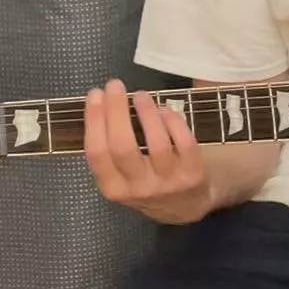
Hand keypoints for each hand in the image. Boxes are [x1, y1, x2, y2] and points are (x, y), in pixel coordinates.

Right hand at [83, 78, 210, 222]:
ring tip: (141, 95)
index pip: (97, 154)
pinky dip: (173, 121)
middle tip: (114, 85)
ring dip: (147, 113)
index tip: (95, 94)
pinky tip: (165, 109)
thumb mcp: (122, 175)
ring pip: (157, 144)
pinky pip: (184, 143)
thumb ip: (111, 148)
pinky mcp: (193, 175)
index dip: (94, 121)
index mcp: (114, 187)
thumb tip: (101, 102)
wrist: (188, 203)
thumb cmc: (147, 179)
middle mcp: (139, 189)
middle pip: (123, 147)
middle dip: (116, 112)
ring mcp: (168, 183)